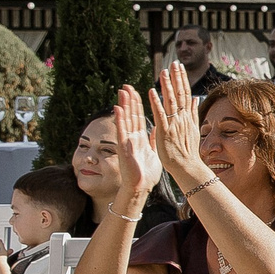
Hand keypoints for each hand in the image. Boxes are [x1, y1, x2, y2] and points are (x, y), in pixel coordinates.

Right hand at [107, 83, 165, 208]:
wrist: (141, 187)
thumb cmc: (146, 173)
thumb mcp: (152, 153)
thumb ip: (153, 140)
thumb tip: (156, 129)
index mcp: (140, 138)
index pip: (138, 117)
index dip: (137, 104)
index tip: (136, 91)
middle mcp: (132, 137)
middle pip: (131, 115)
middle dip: (129, 100)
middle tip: (127, 86)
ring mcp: (127, 141)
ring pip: (125, 120)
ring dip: (124, 105)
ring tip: (122, 91)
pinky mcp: (123, 148)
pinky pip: (122, 131)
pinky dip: (120, 120)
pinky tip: (118, 108)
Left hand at [140, 66, 207, 188]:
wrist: (187, 166)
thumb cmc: (188, 150)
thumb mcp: (194, 128)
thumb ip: (192, 111)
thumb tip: (195, 97)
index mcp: (187, 116)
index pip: (184, 93)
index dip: (181, 79)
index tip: (178, 66)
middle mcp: (182, 118)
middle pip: (179, 94)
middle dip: (176, 77)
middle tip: (173, 62)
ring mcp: (174, 124)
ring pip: (170, 101)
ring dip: (167, 86)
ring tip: (163, 72)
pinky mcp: (165, 132)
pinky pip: (160, 115)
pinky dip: (156, 103)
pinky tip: (152, 91)